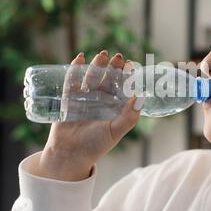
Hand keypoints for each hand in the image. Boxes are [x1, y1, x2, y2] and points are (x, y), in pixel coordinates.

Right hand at [35, 50, 143, 180]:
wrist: (69, 156)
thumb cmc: (95, 146)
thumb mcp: (115, 131)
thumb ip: (129, 116)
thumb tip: (141, 96)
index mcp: (114, 108)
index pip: (123, 88)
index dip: (127, 76)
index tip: (131, 65)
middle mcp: (101, 100)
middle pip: (108, 79)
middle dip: (113, 67)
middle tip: (118, 57)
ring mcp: (84, 98)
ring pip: (91, 77)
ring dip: (97, 65)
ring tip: (103, 55)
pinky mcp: (69, 98)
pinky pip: (72, 81)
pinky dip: (75, 69)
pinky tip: (80, 58)